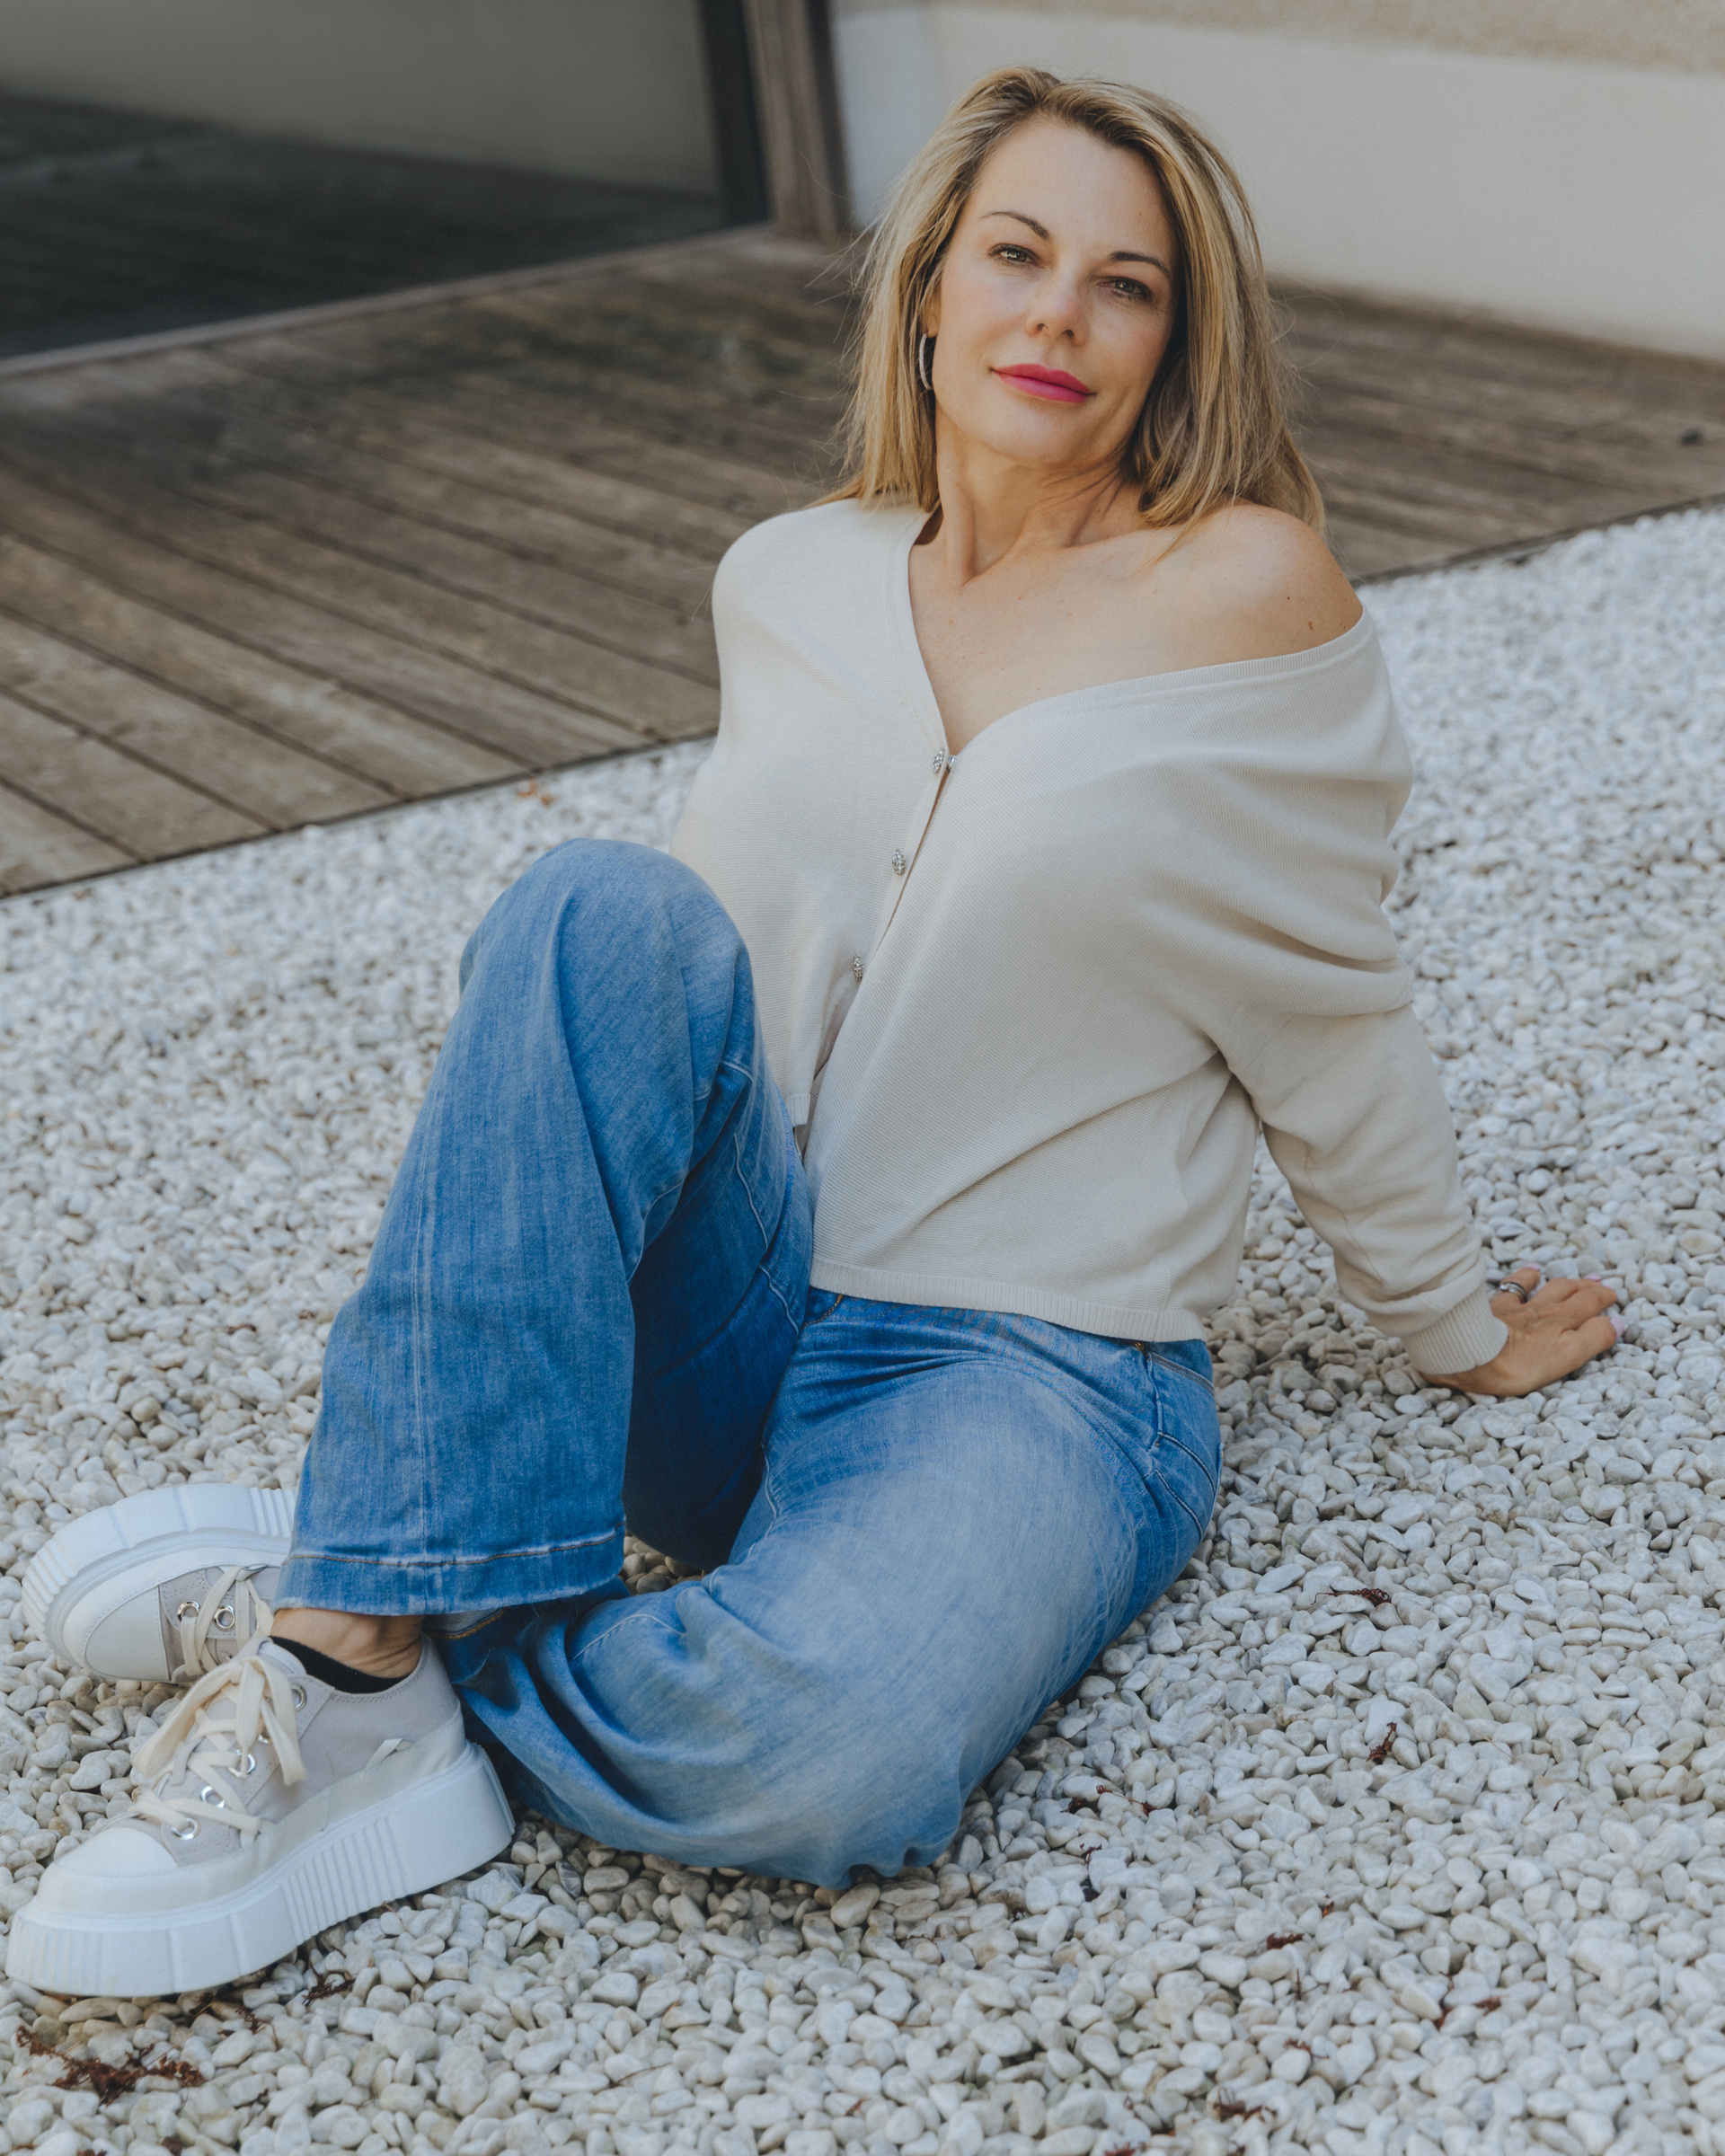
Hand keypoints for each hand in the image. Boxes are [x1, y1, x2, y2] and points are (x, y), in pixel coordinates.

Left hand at [1424, 1266, 1621, 1397]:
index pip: (1590, 1305)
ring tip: (1576, 1279)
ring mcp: (1519, 1307)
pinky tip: (1532, 1271)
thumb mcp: (1569, 1356)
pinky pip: (1515, 1285)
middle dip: (1589, 1289)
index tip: (1613, 1296)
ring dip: (1565, 1282)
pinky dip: (1526, 1276)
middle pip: (1572, 1293)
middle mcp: (1544, 1310)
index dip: (1604, 1300)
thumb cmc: (1521, 1361)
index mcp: (1563, 1321)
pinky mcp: (1496, 1309)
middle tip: (1602, 1285)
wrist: (1472, 1353)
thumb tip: (1617, 1322)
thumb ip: (1594, 1337)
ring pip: (1548, 1287)